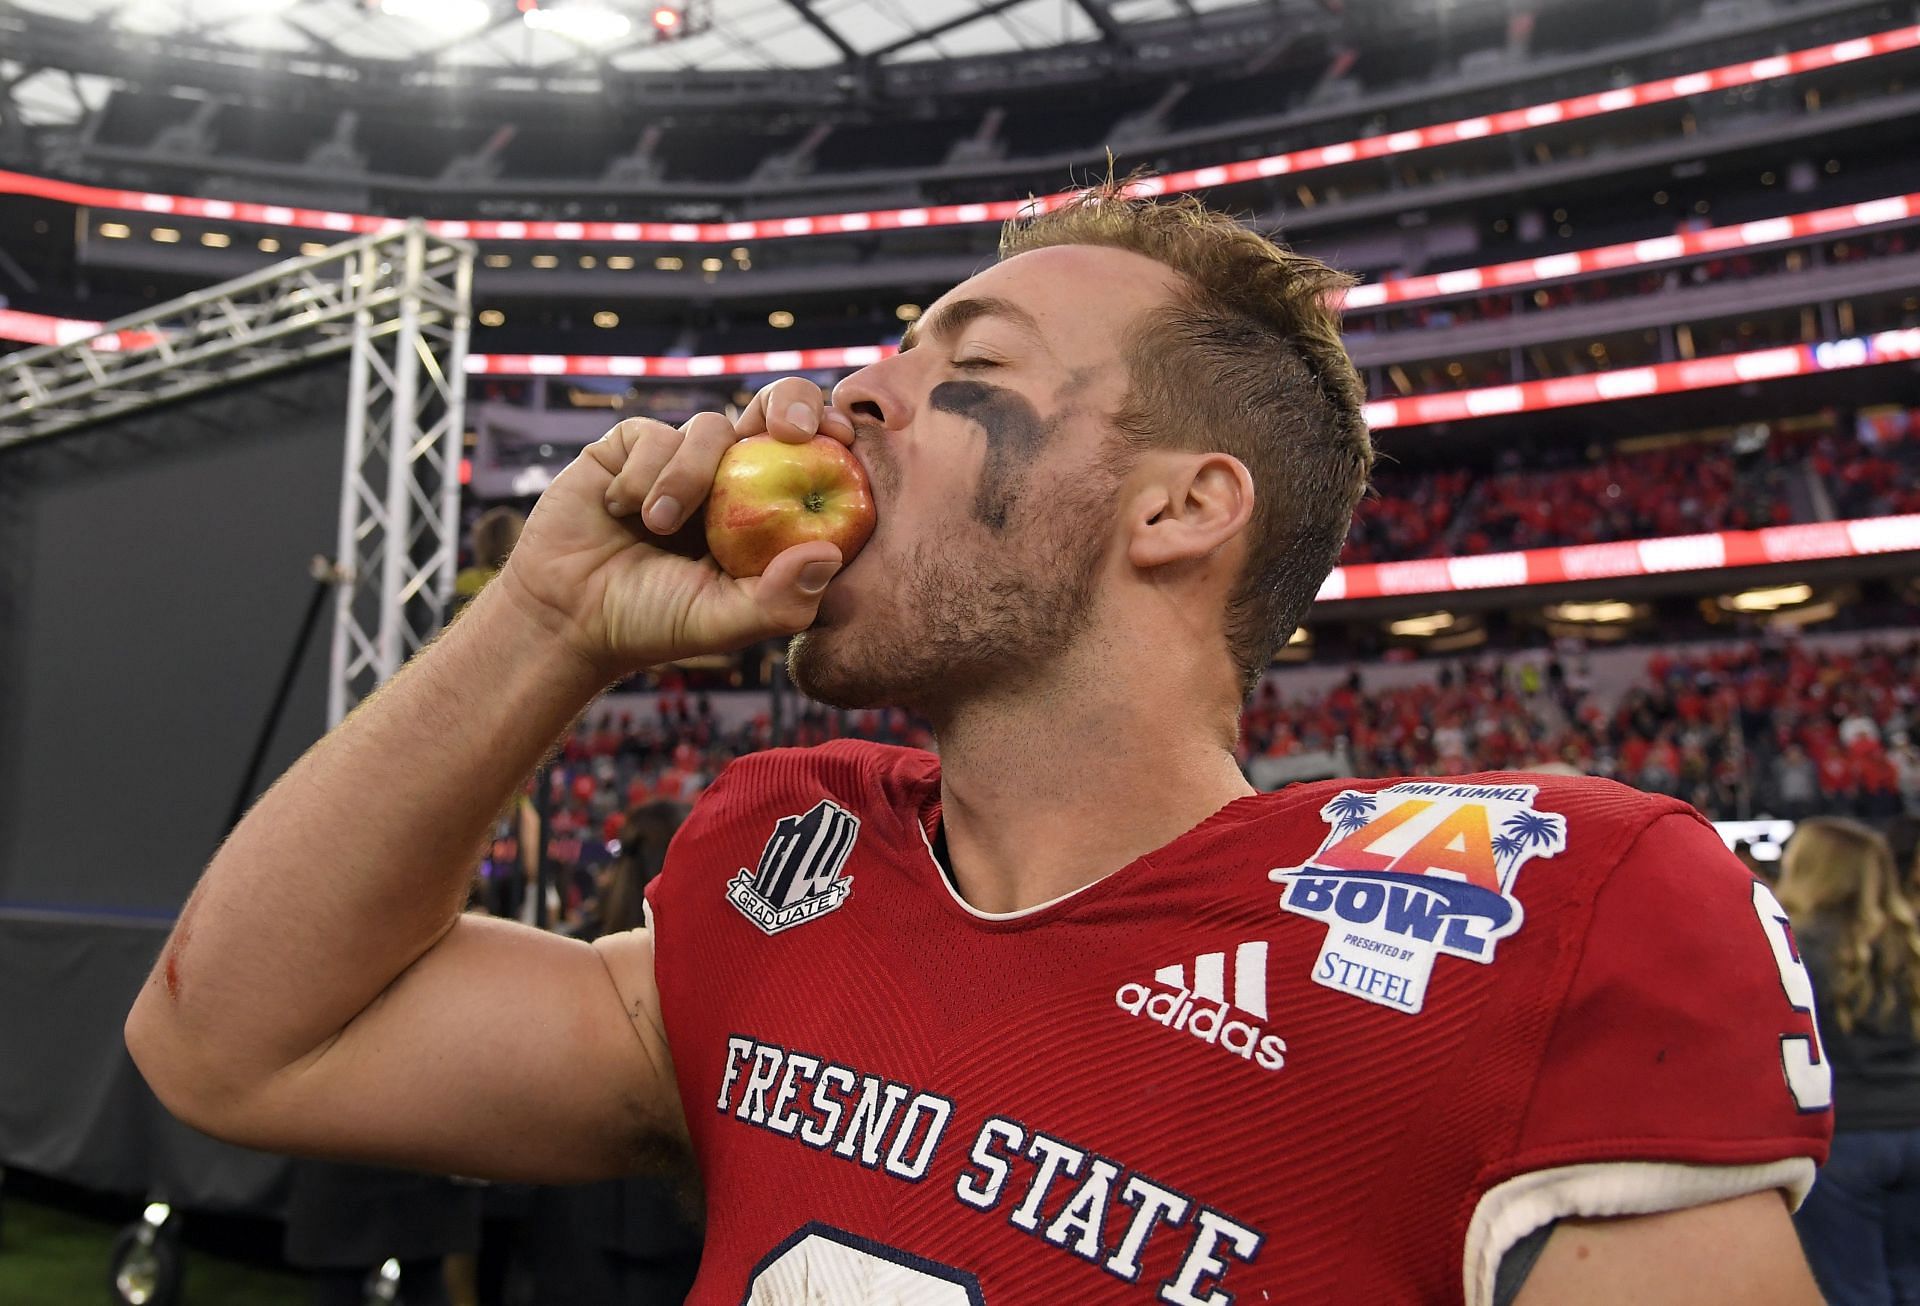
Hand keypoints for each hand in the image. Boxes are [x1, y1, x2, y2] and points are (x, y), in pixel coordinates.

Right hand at [494, 378, 857, 677]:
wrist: (566, 615)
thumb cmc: (653, 623)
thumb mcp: (725, 623)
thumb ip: (779, 599)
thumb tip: (829, 553)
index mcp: (767, 514)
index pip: (816, 460)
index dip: (834, 437)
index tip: (843, 437)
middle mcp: (733, 477)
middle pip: (778, 408)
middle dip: (790, 401)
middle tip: (792, 431)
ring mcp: (683, 458)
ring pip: (710, 429)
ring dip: (687, 476)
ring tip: (657, 524)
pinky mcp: (632, 447)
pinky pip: (654, 435)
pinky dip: (642, 475)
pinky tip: (621, 511)